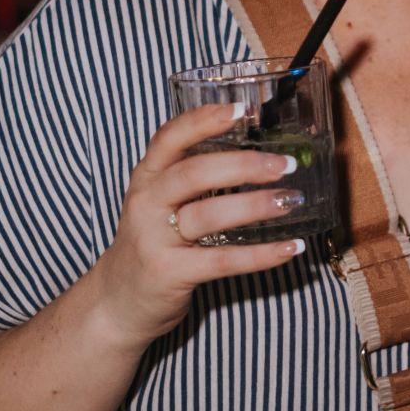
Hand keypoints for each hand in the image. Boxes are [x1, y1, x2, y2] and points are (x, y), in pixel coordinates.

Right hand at [92, 105, 306, 348]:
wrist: (118, 301)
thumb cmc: (153, 240)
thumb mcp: (160, 201)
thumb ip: (193, 177)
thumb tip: (259, 153)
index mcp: (147, 177)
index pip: (169, 138)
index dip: (203, 120)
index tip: (241, 109)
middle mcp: (147, 203)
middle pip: (194, 174)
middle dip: (243, 165)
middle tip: (284, 164)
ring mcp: (155, 239)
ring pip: (208, 215)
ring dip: (255, 206)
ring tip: (291, 200)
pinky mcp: (170, 274)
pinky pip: (221, 261)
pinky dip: (260, 255)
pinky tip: (290, 248)